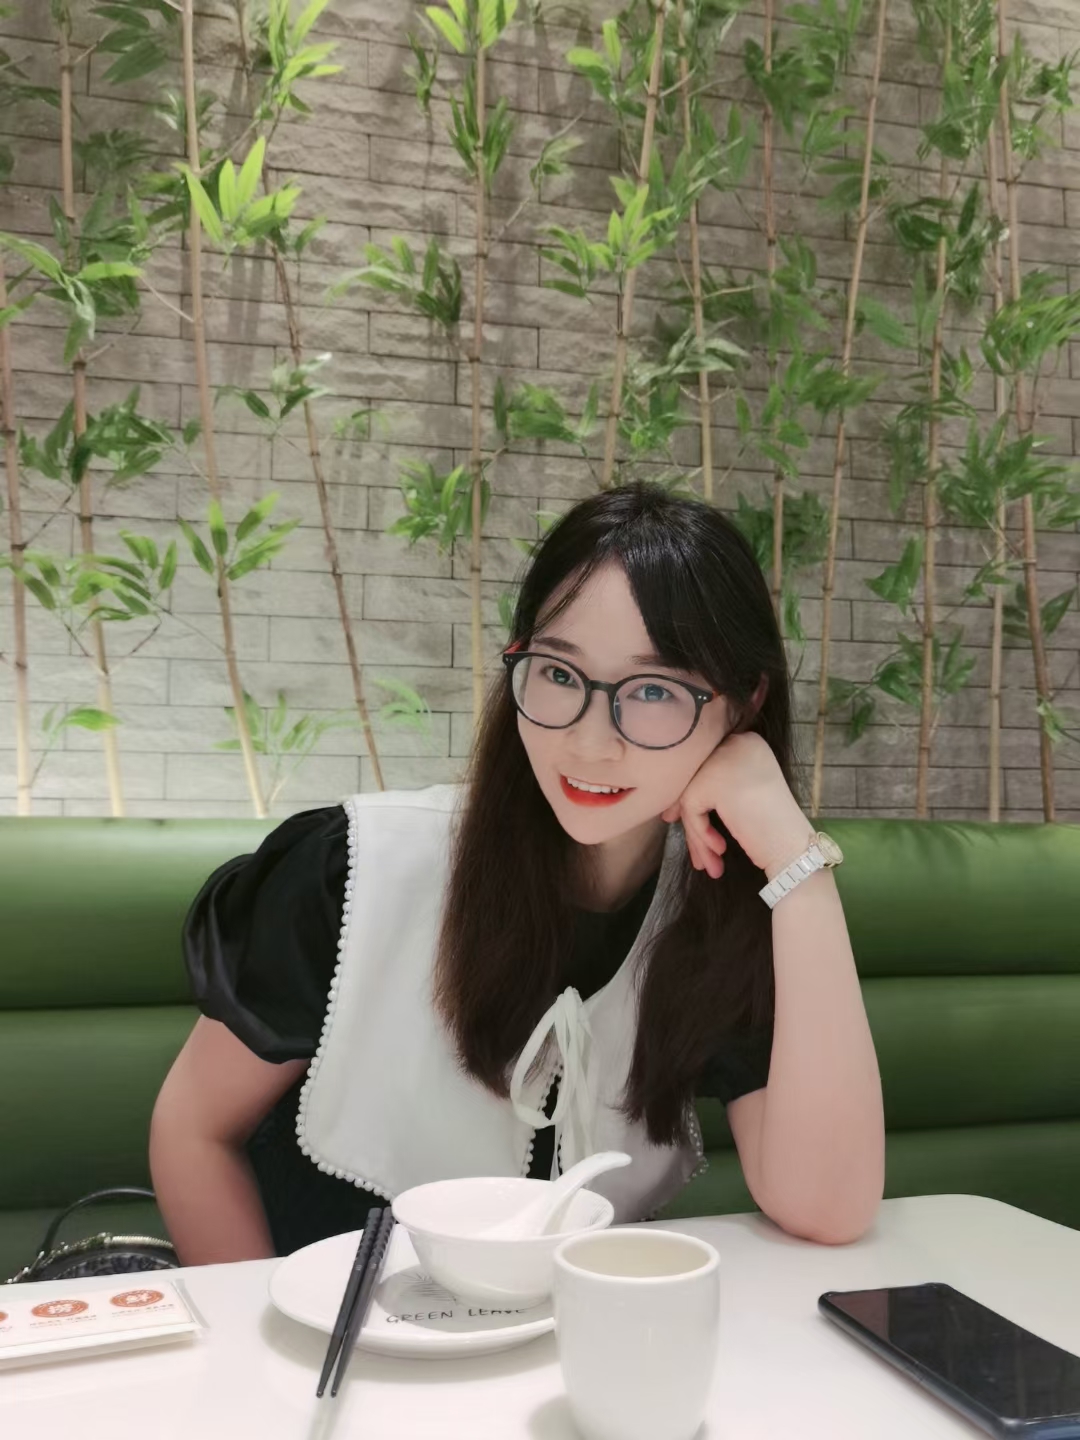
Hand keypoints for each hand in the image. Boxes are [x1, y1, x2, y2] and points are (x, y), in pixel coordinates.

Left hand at [660, 731, 809, 879]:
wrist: (795, 849)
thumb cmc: (772, 828)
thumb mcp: (740, 798)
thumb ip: (711, 792)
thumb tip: (668, 807)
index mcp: (748, 741)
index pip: (706, 765)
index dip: (693, 795)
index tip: (686, 822)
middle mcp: (738, 741)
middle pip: (695, 779)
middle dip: (690, 818)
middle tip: (694, 848)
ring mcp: (726, 759)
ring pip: (690, 795)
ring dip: (696, 833)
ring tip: (708, 862)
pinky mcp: (715, 780)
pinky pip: (691, 809)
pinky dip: (700, 834)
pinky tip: (719, 851)